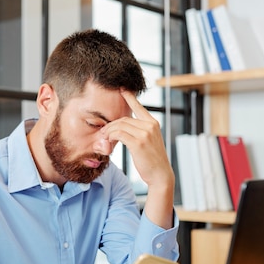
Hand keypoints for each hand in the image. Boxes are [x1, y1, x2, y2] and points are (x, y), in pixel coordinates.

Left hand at [101, 91, 174, 228]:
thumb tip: (122, 129)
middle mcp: (150, 126)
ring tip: (104, 139)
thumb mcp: (149, 142)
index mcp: (153, 123)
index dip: (130, 97)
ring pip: (120, 126)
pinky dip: (111, 137)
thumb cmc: (152, 160)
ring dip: (109, 132)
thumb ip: (139, 132)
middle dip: (111, 125)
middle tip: (103, 133)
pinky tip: (109, 142)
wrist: (160, 175)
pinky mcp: (138, 143)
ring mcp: (145, 133)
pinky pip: (119, 134)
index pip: (139, 107)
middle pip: (124, 119)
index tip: (122, 89)